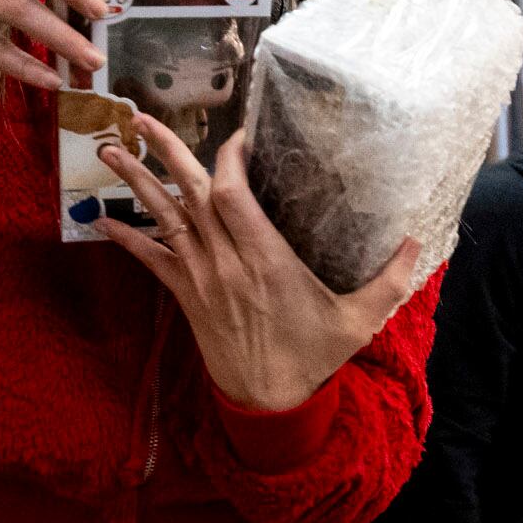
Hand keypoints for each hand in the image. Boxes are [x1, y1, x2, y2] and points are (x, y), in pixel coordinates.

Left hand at [96, 117, 421, 413]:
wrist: (268, 405)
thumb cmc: (313, 358)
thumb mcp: (360, 321)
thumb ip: (391, 280)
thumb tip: (419, 241)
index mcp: (266, 261)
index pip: (234, 196)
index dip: (229, 160)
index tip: (237, 135)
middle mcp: (227, 263)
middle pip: (190, 196)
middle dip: (166, 153)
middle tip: (141, 117)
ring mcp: (202, 279)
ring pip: (165, 220)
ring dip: (137, 183)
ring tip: (110, 149)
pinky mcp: (188, 297)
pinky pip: (152, 260)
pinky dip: (128, 237)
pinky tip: (102, 218)